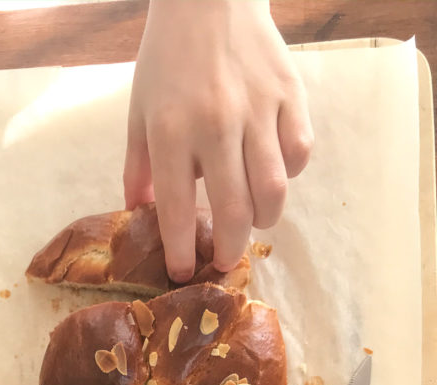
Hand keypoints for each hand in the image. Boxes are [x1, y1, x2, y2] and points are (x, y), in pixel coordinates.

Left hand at [125, 0, 312, 280]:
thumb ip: (139, 166)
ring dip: (263, 219)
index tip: (183, 273)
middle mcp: (216, 124)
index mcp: (171, 131)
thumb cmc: (168, 59)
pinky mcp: (289, 95)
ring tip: (251, 221)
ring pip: (273, 190)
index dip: (181, 251)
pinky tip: (273, 173)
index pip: (178, 210)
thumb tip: (138, 213)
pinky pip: (298, 154)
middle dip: (229, 248)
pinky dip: (289, 175)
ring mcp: (257, 110)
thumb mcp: (140, 111)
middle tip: (224, 259)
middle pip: (234, 211)